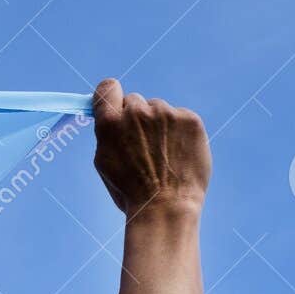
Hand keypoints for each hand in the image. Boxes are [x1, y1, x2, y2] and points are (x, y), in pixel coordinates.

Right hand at [91, 78, 210, 215]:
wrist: (166, 205)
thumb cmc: (130, 190)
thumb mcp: (104, 161)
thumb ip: (107, 133)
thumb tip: (108, 118)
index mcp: (110, 123)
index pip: (108, 88)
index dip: (111, 96)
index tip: (116, 106)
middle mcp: (137, 112)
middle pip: (135, 101)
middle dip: (137, 117)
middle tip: (142, 144)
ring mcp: (166, 113)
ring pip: (159, 109)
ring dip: (159, 124)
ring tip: (162, 153)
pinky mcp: (190, 119)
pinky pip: (180, 116)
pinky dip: (179, 131)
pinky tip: (177, 152)